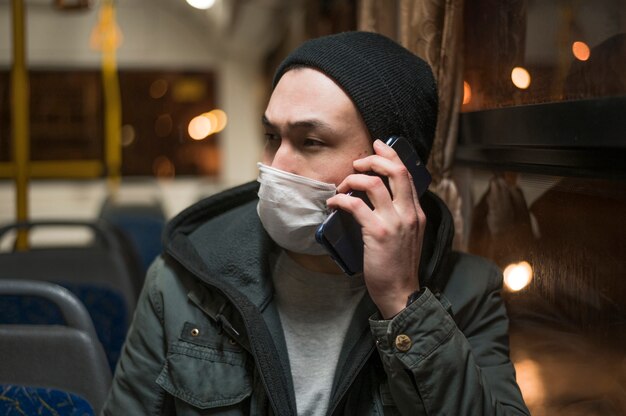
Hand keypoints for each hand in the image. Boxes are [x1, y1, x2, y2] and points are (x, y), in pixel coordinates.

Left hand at [326, 139, 425, 317]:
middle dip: (374, 159)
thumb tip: (377, 198)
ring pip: (374, 184)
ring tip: (342, 186)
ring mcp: (395, 223)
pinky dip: (341, 200)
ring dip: (353, 180)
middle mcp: (409, 213)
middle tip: (357, 162)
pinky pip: (356, 206)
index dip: (391, 156)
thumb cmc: (398, 266)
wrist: (400, 292)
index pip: (407, 174)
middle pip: (396, 171)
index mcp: (417, 212)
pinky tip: (333, 203)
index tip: (378, 145)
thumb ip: (398, 216)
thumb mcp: (407, 236)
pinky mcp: (378, 233)